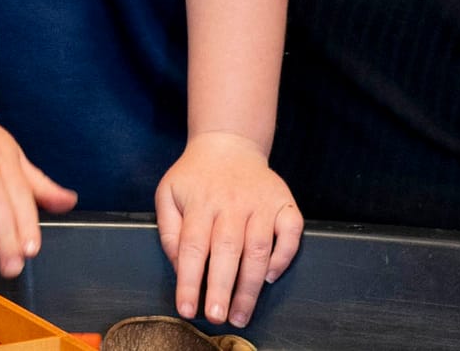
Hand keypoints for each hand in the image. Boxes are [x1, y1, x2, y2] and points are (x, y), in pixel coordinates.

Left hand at [155, 133, 301, 327]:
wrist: (228, 142)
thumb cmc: (195, 176)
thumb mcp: (168, 194)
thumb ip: (170, 231)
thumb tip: (181, 266)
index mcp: (201, 201)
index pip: (193, 246)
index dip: (189, 280)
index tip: (187, 308)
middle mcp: (233, 202)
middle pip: (227, 250)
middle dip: (222, 288)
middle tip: (217, 318)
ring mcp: (261, 202)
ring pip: (259, 247)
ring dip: (251, 285)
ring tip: (241, 313)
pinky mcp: (284, 202)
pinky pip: (291, 233)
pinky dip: (284, 257)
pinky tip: (270, 277)